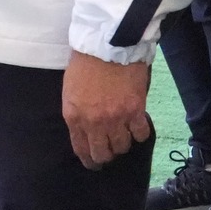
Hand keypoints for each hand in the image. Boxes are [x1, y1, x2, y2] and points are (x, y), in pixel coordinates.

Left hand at [61, 52, 152, 169]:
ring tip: (123, 135)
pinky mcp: (135, 111)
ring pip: (123, 147)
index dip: (89, 160)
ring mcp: (116, 118)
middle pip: (103, 154)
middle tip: (110, 153)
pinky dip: (139, 133)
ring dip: (123, 143)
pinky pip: (141, 135)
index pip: (81, 149)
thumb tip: (84, 129)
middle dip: (106, 156)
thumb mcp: (69, 90)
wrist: (105, 46)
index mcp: (74, 117)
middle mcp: (94, 122)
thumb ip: (76, 112)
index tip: (94, 163)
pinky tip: (137, 125)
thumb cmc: (84, 64)